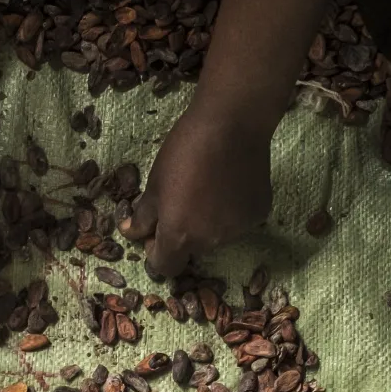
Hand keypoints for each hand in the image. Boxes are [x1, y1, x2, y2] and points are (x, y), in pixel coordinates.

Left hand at [123, 100, 274, 277]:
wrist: (231, 124)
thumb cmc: (184, 151)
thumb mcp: (155, 183)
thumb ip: (143, 216)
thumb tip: (131, 233)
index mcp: (180, 236)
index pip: (165, 267)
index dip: (157, 253)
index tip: (157, 231)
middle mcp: (211, 241)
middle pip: (192, 249)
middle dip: (184, 232)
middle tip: (184, 199)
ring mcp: (238, 229)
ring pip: (217, 235)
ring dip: (209, 221)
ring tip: (210, 186)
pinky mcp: (259, 214)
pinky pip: (239, 220)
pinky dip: (232, 209)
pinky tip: (231, 182)